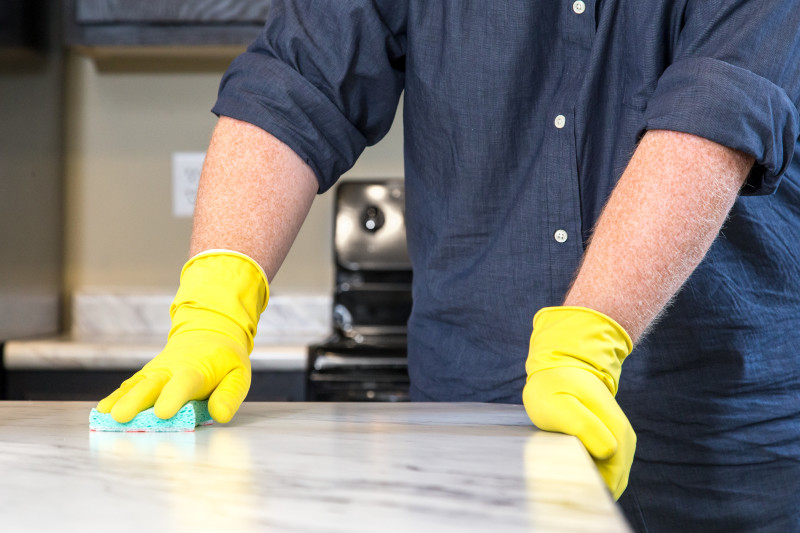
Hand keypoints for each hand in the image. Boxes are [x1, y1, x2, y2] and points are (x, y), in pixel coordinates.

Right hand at [96, 250, 268, 423]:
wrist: (208, 333)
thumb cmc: (224, 360)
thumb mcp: (238, 375)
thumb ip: (229, 395)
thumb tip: (221, 416)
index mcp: (196, 370)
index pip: (183, 384)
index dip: (173, 397)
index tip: (163, 413)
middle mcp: (171, 370)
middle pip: (151, 385)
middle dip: (136, 401)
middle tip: (122, 417)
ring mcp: (155, 372)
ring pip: (136, 385)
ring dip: (120, 400)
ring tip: (105, 416)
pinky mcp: (146, 376)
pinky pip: (129, 386)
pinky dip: (115, 396)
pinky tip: (102, 411)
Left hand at [522, 306, 634, 499]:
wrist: (562, 366)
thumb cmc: (554, 386)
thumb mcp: (560, 405)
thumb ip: (585, 427)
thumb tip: (609, 453)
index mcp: (616, 432)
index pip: (610, 480)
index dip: (589, 491)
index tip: (564, 494)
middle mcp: (625, 439)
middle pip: (613, 483)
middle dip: (590, 493)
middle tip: (560, 493)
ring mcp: (621, 441)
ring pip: (611, 479)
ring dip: (591, 485)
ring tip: (564, 484)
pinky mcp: (613, 442)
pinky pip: (607, 470)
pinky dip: (592, 477)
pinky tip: (572, 475)